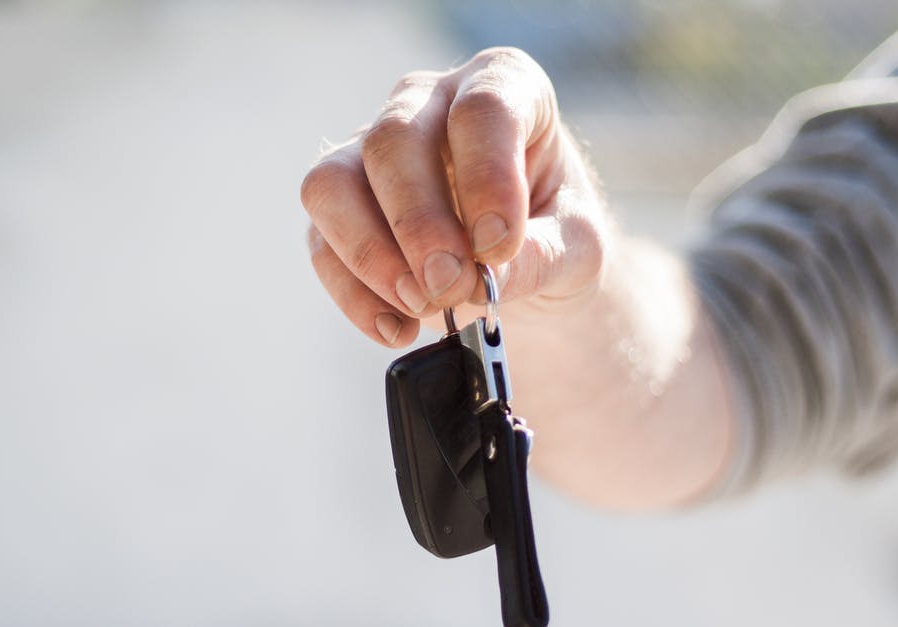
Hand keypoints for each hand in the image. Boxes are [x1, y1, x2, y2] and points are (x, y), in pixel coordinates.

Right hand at [301, 47, 609, 345]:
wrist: (519, 260)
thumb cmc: (553, 231)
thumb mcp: (576, 247)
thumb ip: (540, 257)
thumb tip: (481, 278)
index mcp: (502, 85)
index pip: (481, 110)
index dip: (487, 178)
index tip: (500, 246)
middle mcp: (426, 103)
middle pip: (392, 141)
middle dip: (419, 224)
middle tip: (452, 287)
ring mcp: (370, 149)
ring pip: (333, 183)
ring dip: (371, 255)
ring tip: (421, 306)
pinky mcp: (339, 206)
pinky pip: (321, 243)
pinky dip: (355, 295)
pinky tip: (398, 327)